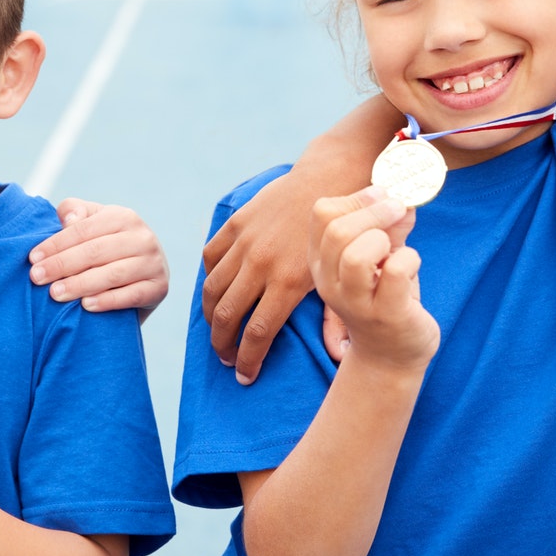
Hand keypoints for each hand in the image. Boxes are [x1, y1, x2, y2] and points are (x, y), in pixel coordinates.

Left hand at [29, 199, 168, 313]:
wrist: (144, 274)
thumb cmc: (106, 247)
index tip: (32, 258)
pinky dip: (108, 301)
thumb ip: (75, 213)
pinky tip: (86, 306)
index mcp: (123, 217)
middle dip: (62, 265)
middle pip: (95, 251)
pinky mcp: (159, 287)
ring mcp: (153, 263)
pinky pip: (131, 295)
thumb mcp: (92, 224)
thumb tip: (69, 220)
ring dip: (80, 284)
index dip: (56, 244)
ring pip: (112, 274)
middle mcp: (142, 237)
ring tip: (55, 294)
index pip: (84, 230)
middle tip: (37, 278)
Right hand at [201, 170, 323, 382]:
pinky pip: (211, 257)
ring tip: (217, 330)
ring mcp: (246, 242)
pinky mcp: (237, 224)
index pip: (257, 333)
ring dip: (210, 316)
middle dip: (222, 345)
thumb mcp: (344, 276)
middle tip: (226, 358)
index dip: (248, 360)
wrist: (332, 179)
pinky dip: (210, 277)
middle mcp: (261, 264)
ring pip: (213, 289)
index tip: (245, 376)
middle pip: (227, 316)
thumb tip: (337, 356)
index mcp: (287, 282)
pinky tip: (217, 290)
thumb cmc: (345, 232)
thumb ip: (336, 318)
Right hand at [308, 187, 438, 371]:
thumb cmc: (384, 299)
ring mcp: (356, 302)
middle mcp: (330, 282)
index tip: (382, 199)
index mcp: (322, 262)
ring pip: (356, 255)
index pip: (323, 213)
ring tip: (395, 250)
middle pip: (338, 230)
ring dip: (385, 240)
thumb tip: (404, 199)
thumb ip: (390, 227)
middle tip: (399, 211)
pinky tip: (411, 268)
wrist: (389, 357)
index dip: (357, 198)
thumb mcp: (381, 257)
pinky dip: (410, 259)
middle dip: (376, 211)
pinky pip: (396, 270)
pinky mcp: (386, 314)